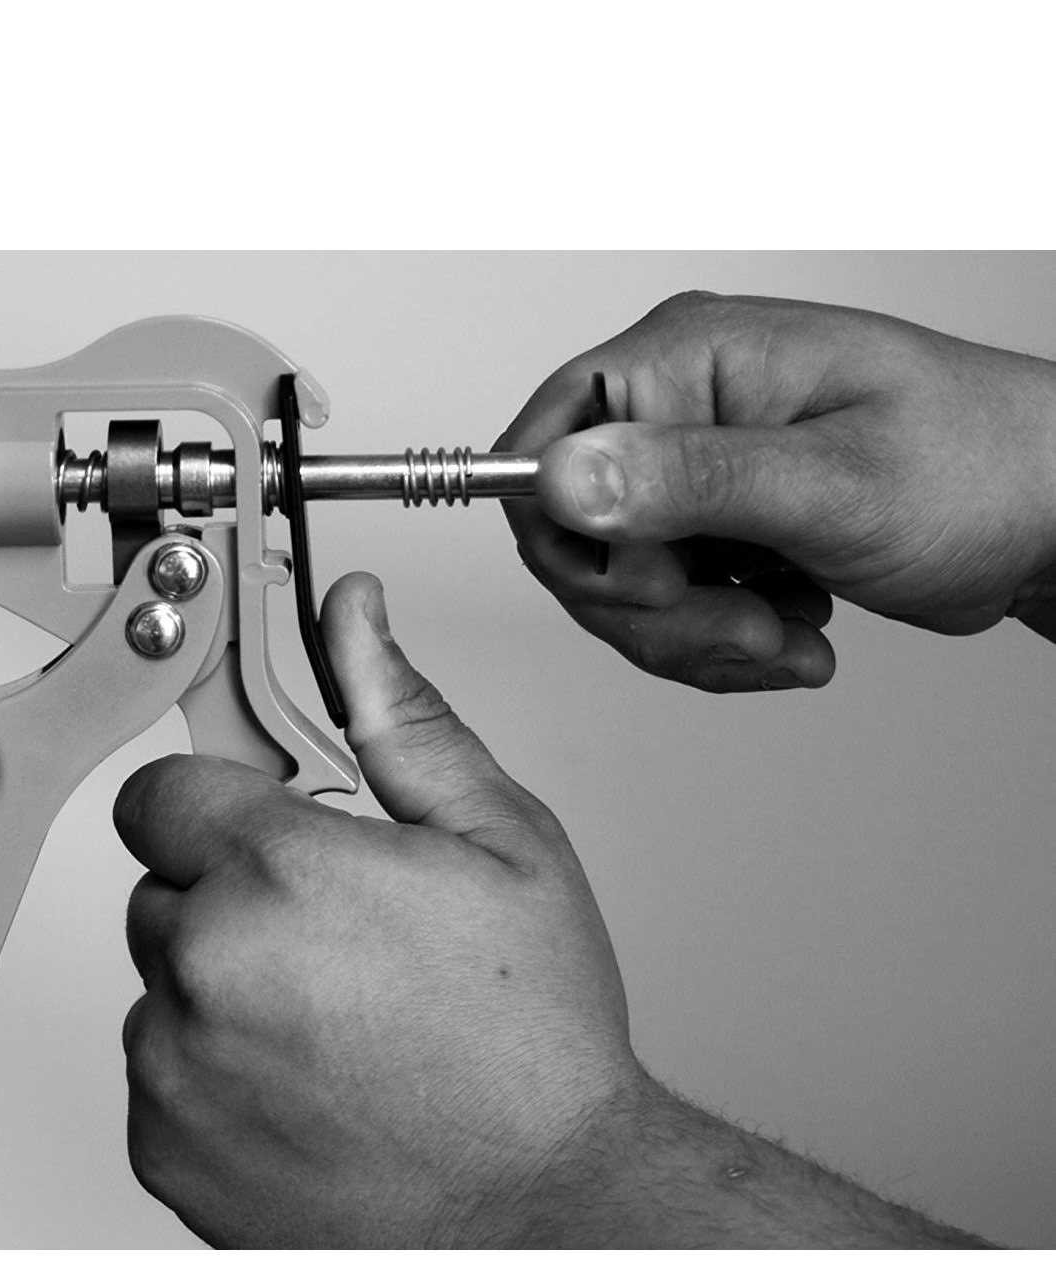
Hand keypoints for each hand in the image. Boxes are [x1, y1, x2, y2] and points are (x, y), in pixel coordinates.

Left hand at [113, 572, 640, 1247]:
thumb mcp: (501, 846)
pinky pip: (158, 1072)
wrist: (543, 1210)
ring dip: (223, 988)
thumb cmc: (535, 1045)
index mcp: (282, 872)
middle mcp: (207, 965)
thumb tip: (354, 622)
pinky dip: (213, 1072)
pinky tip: (309, 1083)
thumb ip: (405, 721)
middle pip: (162, 887)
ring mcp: (175, 1065)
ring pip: (162, 982)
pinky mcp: (163, 1144)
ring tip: (334, 1022)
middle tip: (332, 938)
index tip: (264, 831)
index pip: (164, 791)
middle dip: (231, 897)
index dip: (221, 807)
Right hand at [501, 292, 1055, 690]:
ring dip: (693, 637)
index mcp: (690, 357)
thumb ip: (689, 479)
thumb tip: (566, 474)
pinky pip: (663, 608)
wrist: (1050, 517)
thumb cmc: (982, 469)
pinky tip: (789, 631)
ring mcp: (697, 468)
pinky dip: (717, 643)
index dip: (584, 538)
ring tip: (781, 634)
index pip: (546, 450)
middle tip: (739, 623)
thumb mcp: (832, 483)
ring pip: (616, 586)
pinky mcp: (717, 522)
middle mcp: (680, 404)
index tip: (661, 582)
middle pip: (573, 534)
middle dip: (653, 609)